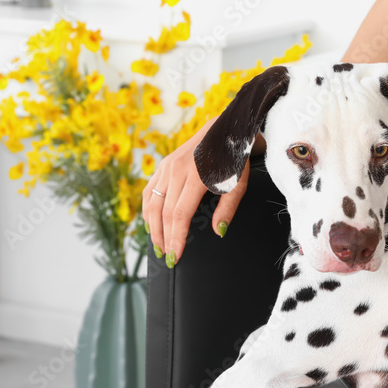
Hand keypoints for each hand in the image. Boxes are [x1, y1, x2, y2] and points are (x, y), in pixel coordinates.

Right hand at [142, 116, 247, 266]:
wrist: (225, 130)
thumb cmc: (234, 159)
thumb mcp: (238, 184)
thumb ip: (227, 209)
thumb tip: (218, 232)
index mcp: (196, 176)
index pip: (179, 214)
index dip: (176, 237)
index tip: (175, 255)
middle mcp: (176, 171)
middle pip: (163, 212)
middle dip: (163, 238)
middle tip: (167, 257)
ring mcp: (167, 166)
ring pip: (152, 203)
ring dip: (152, 227)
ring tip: (158, 245)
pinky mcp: (163, 165)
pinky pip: (150, 191)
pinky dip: (148, 210)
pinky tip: (151, 223)